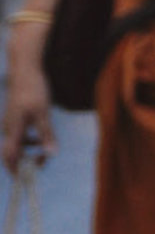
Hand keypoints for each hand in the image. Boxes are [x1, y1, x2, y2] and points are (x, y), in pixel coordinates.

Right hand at [2, 35, 53, 169]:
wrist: (25, 70)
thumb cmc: (34, 90)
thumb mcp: (44, 112)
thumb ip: (47, 134)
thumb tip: (52, 154)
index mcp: (13, 129)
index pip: (10, 157)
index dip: (16, 170)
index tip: (25, 178)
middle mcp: (8, 128)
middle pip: (12, 153)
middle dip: (25, 161)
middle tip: (42, 162)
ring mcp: (9, 123)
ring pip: (16, 144)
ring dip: (28, 151)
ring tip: (44, 150)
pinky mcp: (14, 118)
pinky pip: (18, 136)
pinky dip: (28, 140)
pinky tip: (40, 138)